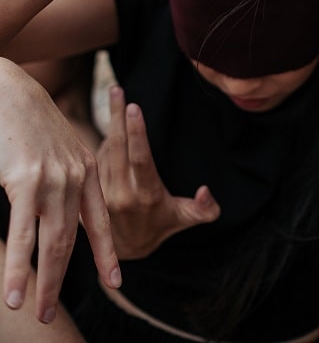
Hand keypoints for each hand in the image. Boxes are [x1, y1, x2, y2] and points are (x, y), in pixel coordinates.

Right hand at [0, 58, 118, 322]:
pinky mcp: (25, 182)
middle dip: (62, 280)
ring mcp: (52, 181)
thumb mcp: (58, 149)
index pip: (99, 220)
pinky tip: (13, 291)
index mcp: (87, 169)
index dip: (106, 253)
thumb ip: (63, 179)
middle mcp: (75, 178)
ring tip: (38, 311)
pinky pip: (22, 236)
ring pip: (50, 244)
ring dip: (43, 283)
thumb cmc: (30, 122)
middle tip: (53, 312)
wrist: (11, 90)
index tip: (115, 280)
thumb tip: (57, 207)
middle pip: (71, 241)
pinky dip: (17, 268)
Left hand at [97, 87, 219, 259]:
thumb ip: (204, 209)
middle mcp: (121, 195)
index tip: (133, 106)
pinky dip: (104, 145)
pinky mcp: (88, 193)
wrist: (126, 253)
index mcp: (146, 195)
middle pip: (117, 147)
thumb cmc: (162, 225)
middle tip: (116, 89)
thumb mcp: (186, 218)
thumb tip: (206, 191)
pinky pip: (95, 160)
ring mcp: (101, 194)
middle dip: (116, 115)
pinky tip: (113, 135)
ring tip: (118, 106)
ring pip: (105, 151)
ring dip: (112, 127)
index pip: (140, 159)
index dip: (136, 132)